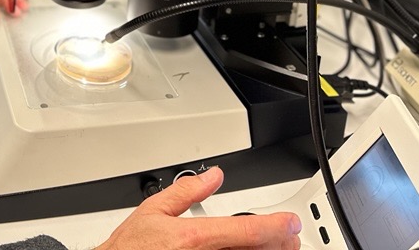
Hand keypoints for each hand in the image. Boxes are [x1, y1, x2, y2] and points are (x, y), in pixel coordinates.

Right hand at [98, 168, 300, 249]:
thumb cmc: (128, 249)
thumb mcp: (153, 211)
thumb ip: (186, 191)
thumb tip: (213, 176)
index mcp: (193, 239)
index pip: (247, 233)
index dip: (276, 227)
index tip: (290, 223)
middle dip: (278, 242)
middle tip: (287, 236)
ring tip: (273, 246)